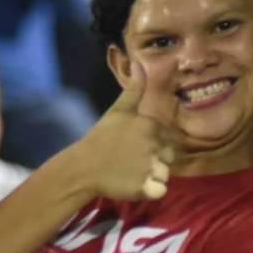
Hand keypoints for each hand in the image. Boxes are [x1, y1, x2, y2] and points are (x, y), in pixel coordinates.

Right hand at [70, 61, 175, 200]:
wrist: (83, 167)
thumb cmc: (101, 137)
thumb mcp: (118, 110)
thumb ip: (134, 89)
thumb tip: (140, 62)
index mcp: (150, 126)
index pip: (169, 138)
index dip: (155, 144)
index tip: (136, 147)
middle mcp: (153, 145)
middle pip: (169, 157)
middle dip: (156, 160)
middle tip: (133, 161)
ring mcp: (150, 167)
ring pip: (166, 174)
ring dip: (154, 176)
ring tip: (133, 173)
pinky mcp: (146, 188)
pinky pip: (161, 190)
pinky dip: (152, 190)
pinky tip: (136, 185)